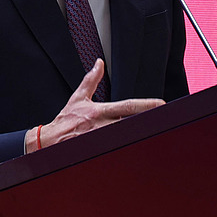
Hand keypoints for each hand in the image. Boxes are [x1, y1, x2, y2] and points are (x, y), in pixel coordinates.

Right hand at [32, 60, 162, 151]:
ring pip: (128, 138)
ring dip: (139, 135)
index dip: (147, 105)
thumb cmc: (66, 120)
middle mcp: (104, 126)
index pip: (128, 106)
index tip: (162, 104)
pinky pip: (118, 150)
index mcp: (101, 111)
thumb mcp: (78, 97)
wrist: (50, 141)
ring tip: (155, 134)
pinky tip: (139, 152)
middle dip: (148, 122)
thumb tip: (98, 64)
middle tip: (166, 120)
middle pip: (133, 124)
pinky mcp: (99, 151)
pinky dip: (127, 148)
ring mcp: (103, 140)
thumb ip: (91, 80)